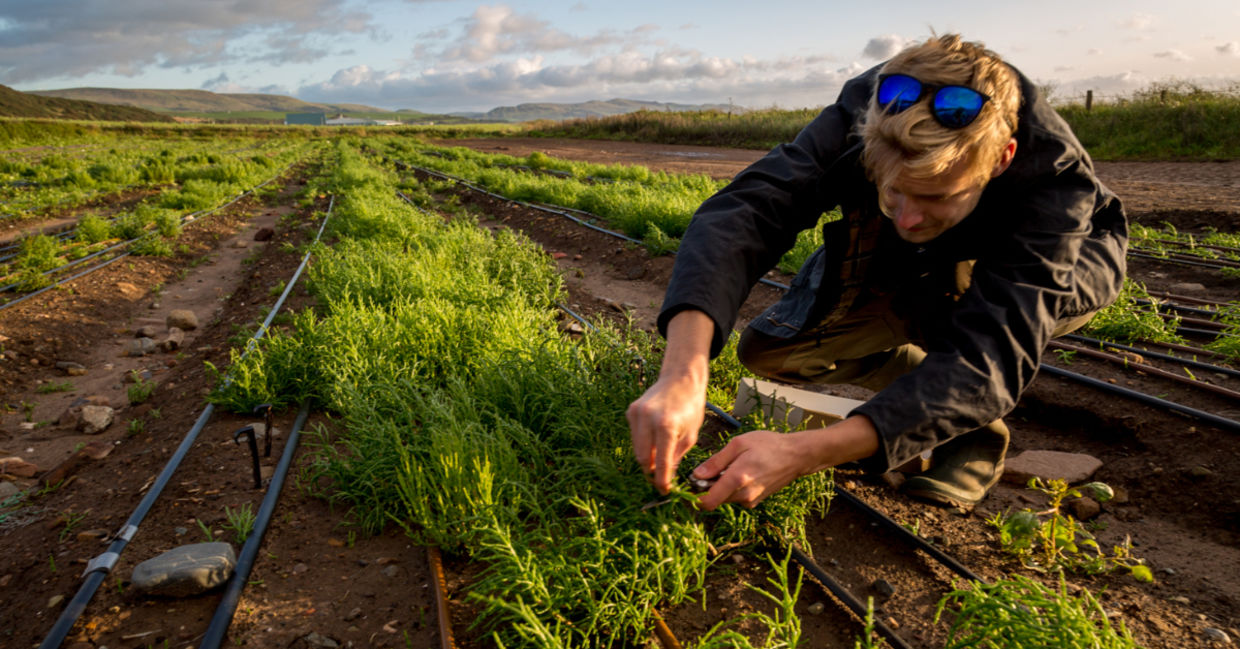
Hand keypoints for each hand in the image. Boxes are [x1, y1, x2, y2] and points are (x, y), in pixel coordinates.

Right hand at [627, 373, 705, 493]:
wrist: (680, 379)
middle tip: (661, 480)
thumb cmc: (691, 407)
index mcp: (666, 426)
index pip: (660, 462)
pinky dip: (643, 444)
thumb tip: (667, 477)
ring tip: (659, 463)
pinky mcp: (631, 411)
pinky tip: (655, 441)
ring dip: (647, 459)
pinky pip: (634, 436)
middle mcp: (647, 419)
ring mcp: (636, 414)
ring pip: (636, 449)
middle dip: (651, 472)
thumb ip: (677, 456)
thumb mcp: (691, 435)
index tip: (664, 491)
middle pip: (643, 458)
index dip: (662, 480)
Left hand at [691, 429, 810, 509]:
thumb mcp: (739, 444)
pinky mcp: (756, 501)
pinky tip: (740, 471)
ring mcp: (751, 500)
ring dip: (720, 487)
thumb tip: (696, 475)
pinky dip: (731, 488)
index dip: (693, 497)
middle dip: (707, 488)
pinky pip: (736, 497)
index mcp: (737, 479)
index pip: (707, 503)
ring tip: (729, 466)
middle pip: (714, 500)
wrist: (796, 456)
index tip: (690, 484)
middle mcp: (743, 495)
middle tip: (709, 469)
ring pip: (725, 499)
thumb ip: (716, 461)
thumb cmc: (768, 445)